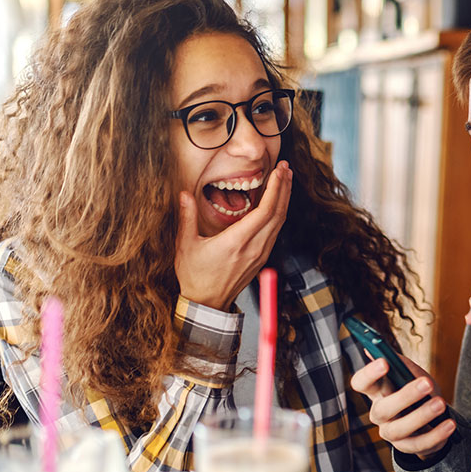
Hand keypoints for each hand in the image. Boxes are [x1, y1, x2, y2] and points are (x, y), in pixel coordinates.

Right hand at [174, 161, 291, 309]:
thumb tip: (184, 194)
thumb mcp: (186, 245)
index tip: (279, 172)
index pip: (264, 211)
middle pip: (278, 214)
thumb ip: (187, 217)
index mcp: (237, 242)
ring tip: (286, 180)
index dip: (275, 189)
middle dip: (284, 188)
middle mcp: (254, 248)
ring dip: (284, 199)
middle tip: (285, 168)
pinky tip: (277, 202)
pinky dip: (279, 213)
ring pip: (280, 222)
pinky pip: (275, 231)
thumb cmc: (195, 276)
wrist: (207, 303)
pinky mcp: (261, 258)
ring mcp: (260, 254)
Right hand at [349, 354, 455, 455]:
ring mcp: (391, 432)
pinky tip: (449, 423)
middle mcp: (379, 414)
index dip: (369, 374)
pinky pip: (419, 444)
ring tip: (440, 404)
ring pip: (400, 428)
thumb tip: (379, 347)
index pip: (361, 383)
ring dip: (422, 415)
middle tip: (426, 383)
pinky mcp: (406, 447)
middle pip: (383, 408)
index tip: (384, 362)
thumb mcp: (411, 373)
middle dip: (405, 396)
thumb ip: (399, 362)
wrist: (432, 418)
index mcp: (376, 392)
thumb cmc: (418, 391)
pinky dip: (436, 434)